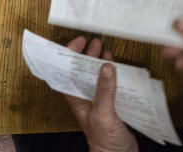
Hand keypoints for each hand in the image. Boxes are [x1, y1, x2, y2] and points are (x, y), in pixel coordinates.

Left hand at [62, 36, 138, 151]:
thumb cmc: (104, 141)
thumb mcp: (103, 113)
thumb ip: (104, 90)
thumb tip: (106, 66)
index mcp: (75, 97)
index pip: (66, 70)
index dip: (69, 53)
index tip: (79, 41)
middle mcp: (83, 97)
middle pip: (80, 69)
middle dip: (86, 54)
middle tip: (95, 40)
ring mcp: (96, 100)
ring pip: (95, 75)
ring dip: (98, 62)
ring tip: (105, 48)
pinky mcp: (110, 104)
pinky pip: (108, 84)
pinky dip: (111, 74)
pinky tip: (117, 67)